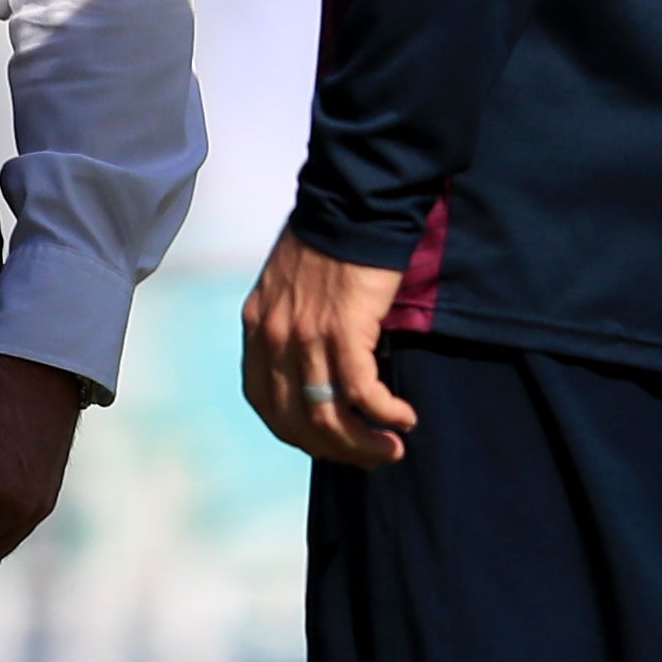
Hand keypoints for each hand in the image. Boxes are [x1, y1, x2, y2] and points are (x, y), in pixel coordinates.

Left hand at [240, 226, 416, 466]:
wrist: (350, 206)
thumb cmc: (328, 242)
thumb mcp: (289, 287)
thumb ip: (291, 325)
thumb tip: (316, 368)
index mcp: (257, 324)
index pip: (263, 400)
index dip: (295, 432)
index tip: (326, 442)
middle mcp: (274, 336)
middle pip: (295, 420)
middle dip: (334, 449)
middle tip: (368, 456)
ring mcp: (306, 336)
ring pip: (329, 417)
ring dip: (363, 444)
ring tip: (392, 448)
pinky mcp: (344, 330)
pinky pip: (362, 393)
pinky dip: (385, 414)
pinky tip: (405, 418)